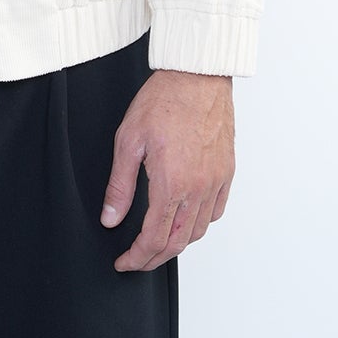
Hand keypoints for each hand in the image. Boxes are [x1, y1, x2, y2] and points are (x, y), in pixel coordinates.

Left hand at [99, 69, 233, 271]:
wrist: (197, 75)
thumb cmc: (162, 101)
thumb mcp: (128, 141)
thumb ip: (119, 186)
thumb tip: (110, 219)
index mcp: (172, 182)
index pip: (154, 238)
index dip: (137, 257)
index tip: (124, 262)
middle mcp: (198, 187)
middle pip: (178, 242)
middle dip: (155, 258)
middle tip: (137, 260)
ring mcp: (216, 181)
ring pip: (198, 230)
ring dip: (176, 243)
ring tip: (157, 242)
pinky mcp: (227, 171)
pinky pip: (216, 210)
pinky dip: (199, 223)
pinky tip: (184, 219)